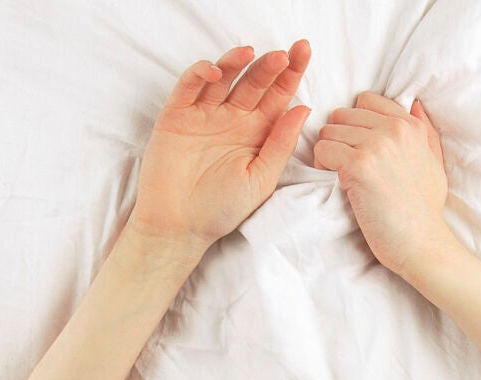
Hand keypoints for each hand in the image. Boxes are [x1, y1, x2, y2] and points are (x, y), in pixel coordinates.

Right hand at [131, 41, 311, 252]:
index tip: (304, 52)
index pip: (278, 97)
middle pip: (254, 83)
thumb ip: (280, 144)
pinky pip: (188, 87)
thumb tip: (303, 108)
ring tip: (251, 53)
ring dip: (236, 62)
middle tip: (285, 53)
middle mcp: (232, 119)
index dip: (291, 74)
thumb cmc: (221, 209)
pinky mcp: (176, 116)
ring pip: (223, 79)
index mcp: (256, 133)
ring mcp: (204, 115)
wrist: (179, 227)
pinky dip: (200, 74)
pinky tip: (216, 73)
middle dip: (271, 66)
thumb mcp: (261, 178)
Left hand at [313, 92, 451, 281]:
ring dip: (328, 155)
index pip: (366, 100)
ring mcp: (376, 145)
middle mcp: (394, 129)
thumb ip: (425, 131)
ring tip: (342, 177)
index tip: (359, 147)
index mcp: (411, 125)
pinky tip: (338, 185)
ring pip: (327, 132)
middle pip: (341, 115)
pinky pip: (322, 151)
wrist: (423, 243)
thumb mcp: (434, 163)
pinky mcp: (358, 165)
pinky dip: (322, 168)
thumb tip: (415, 104)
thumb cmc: (426, 210)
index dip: (355, 123)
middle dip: (338, 139)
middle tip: (346, 166)